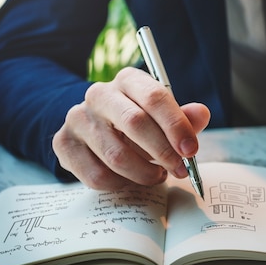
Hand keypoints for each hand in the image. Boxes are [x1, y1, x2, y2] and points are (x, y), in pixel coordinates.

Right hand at [52, 67, 210, 189]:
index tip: (191, 150)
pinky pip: (97, 175)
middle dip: (163, 152)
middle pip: (135, 123)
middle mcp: (99, 94)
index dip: (176, 125)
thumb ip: (184, 118)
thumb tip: (202, 114)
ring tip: (156, 175)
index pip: (155, 97)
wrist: (96, 130)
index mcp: (128, 80)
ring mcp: (78, 118)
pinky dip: (120, 184)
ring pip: (116, 156)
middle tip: (179, 169)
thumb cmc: (138, 123)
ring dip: (143, 173)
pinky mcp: (63, 143)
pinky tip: (130, 180)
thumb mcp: (163, 117)